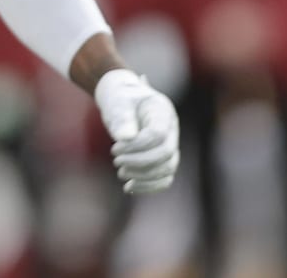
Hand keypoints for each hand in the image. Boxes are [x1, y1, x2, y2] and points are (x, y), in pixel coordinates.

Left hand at [94, 68, 180, 193]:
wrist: (122, 100)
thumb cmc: (119, 98)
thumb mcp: (117, 102)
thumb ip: (122, 118)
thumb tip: (125, 137)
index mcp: (162, 111)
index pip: (158, 135)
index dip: (137, 146)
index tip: (114, 149)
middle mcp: (171, 129)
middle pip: (166, 153)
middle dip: (139, 162)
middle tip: (117, 162)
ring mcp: (170, 144)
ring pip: (168, 168)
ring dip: (144, 176)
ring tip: (121, 173)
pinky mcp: (164, 159)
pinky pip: (165, 178)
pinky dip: (149, 186)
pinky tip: (129, 187)